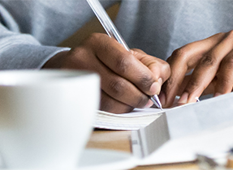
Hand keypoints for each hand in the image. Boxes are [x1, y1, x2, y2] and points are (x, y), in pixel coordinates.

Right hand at [44, 33, 169, 112]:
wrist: (75, 67)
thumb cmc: (108, 61)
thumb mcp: (130, 54)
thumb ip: (150, 64)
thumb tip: (157, 80)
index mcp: (98, 43)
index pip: (124, 62)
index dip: (143, 78)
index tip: (154, 86)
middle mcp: (82, 58)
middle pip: (117, 84)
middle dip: (139, 95)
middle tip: (149, 99)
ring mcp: (76, 80)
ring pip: (109, 101)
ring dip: (130, 105)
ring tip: (138, 102)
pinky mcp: (76, 97)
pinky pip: (102, 110)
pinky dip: (119, 110)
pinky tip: (125, 105)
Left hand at [162, 30, 232, 106]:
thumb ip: (213, 85)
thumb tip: (189, 99)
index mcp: (214, 45)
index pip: (182, 57)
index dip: (169, 77)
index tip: (163, 98)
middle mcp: (221, 39)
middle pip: (186, 54)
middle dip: (174, 78)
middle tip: (169, 101)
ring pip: (207, 61)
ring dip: (196, 83)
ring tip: (188, 102)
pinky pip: (231, 64)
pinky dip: (224, 82)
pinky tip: (219, 97)